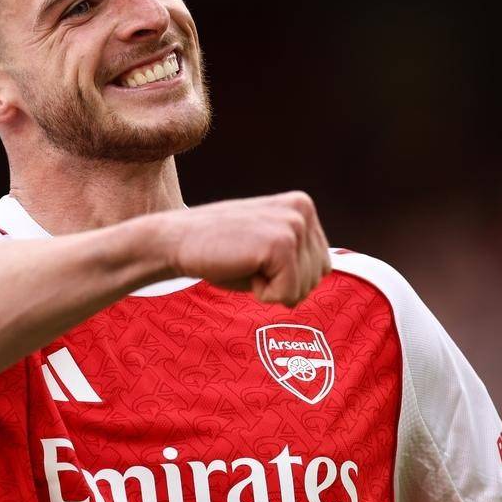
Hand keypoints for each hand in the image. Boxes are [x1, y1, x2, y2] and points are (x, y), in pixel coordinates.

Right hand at [156, 191, 331, 306]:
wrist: (176, 241)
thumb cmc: (219, 251)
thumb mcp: (267, 245)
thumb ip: (298, 253)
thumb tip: (325, 271)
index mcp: (303, 206)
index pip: (322, 264)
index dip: (289, 276)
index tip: (256, 259)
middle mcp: (303, 210)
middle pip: (319, 277)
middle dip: (284, 283)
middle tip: (247, 262)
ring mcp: (293, 224)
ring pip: (305, 287)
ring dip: (272, 288)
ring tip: (244, 262)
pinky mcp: (280, 244)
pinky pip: (287, 293)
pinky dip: (262, 294)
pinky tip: (241, 268)